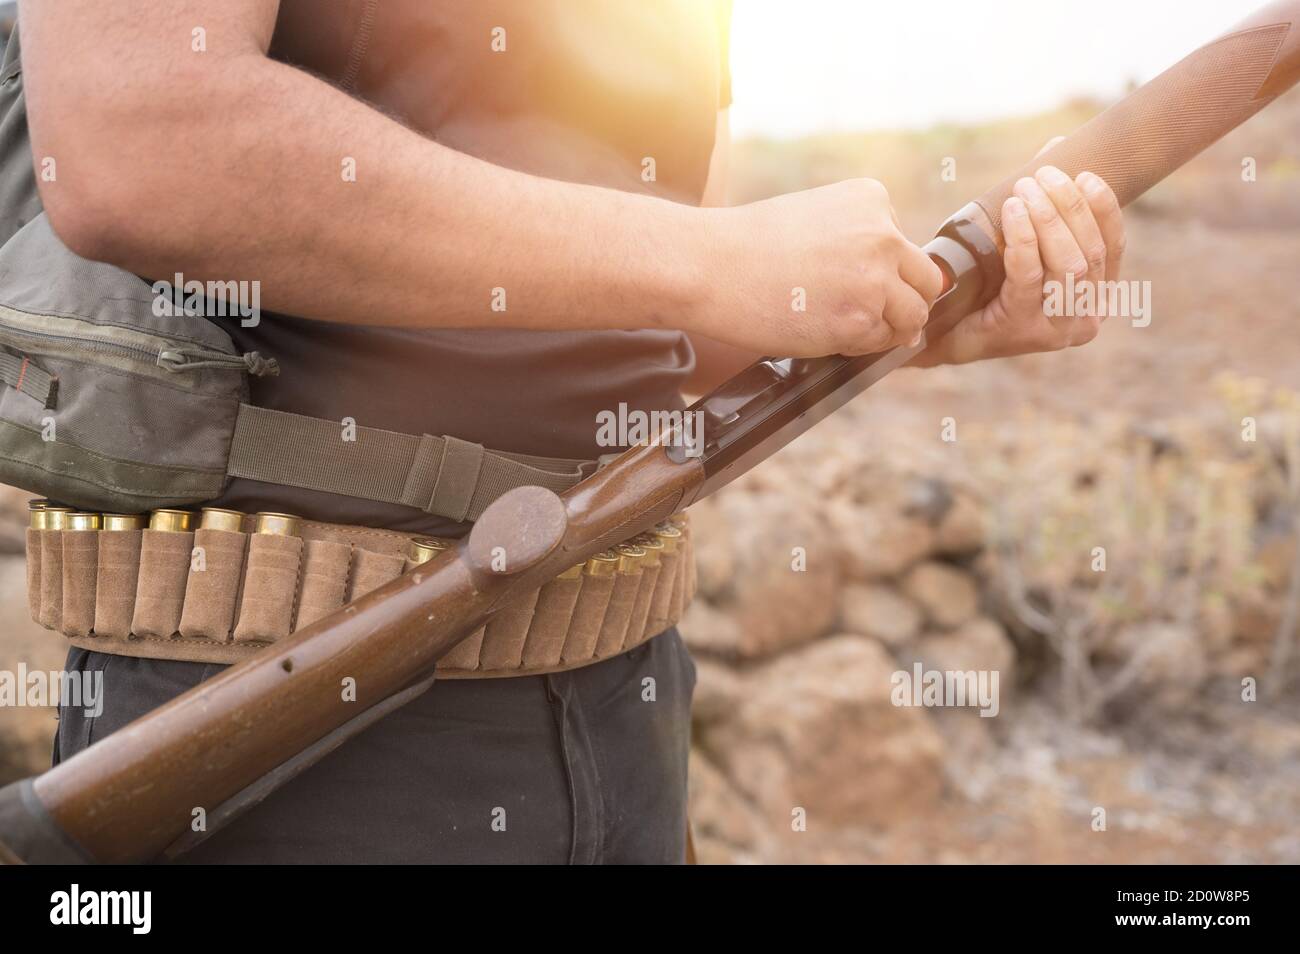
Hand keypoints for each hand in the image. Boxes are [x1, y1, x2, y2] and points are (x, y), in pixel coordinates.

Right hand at [698, 179, 944, 356]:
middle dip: (901, 302)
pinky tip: (820, 331)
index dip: (882, 272)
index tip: (842, 280)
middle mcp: (884, 234)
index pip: (905, 246)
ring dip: (883, 328)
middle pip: (926, 280)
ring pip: (911, 317)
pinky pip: (880, 344)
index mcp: (873, 199)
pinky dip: (858, 346)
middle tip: (860, 313)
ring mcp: (875, 279)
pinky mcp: (859, 320)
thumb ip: (858, 241)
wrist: (707, 266)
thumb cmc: (747, 245)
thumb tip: (900, 291)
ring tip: (836, 323)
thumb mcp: (814, 218)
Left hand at [919, 153, 1125, 365]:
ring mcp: (1056, 329)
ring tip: (1025, 189)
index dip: (1103, 208)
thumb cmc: (985, 286)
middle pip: (1090, 252)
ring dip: (1048, 218)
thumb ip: (1046, 206)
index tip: (1086, 175)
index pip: (1112, 248)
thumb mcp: (1023, 247)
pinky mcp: (1023, 329)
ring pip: (1067, 263)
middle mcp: (1085, 319)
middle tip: (1043, 175)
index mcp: (1096, 299)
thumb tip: (1057, 147)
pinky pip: (1030, 275)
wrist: (942, 331)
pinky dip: (1023, 238)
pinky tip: (1013, 211)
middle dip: (1069, 206)